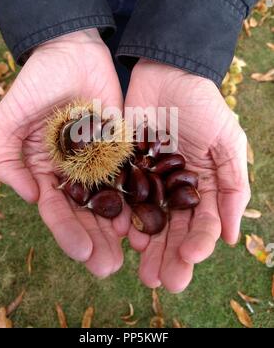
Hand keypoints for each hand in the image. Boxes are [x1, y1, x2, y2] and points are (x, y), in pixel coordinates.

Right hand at [0, 29, 129, 277]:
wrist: (72, 52)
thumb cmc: (37, 82)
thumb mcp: (9, 118)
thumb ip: (7, 157)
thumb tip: (28, 196)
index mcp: (46, 170)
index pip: (56, 209)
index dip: (67, 232)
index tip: (83, 253)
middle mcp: (73, 173)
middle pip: (84, 214)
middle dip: (95, 240)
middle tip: (109, 266)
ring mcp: (99, 162)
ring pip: (109, 202)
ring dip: (117, 228)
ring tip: (129, 253)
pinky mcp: (121, 149)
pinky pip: (130, 177)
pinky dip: (136, 199)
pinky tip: (145, 218)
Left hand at [125, 59, 250, 291]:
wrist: (166, 73)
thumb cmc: (202, 105)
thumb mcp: (227, 142)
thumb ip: (232, 186)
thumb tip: (232, 237)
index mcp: (201, 185)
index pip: (202, 223)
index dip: (199, 243)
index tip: (190, 257)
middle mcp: (174, 189)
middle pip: (173, 230)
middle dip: (170, 256)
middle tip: (162, 282)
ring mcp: (148, 180)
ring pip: (148, 220)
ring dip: (147, 246)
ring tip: (143, 269)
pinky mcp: (124, 168)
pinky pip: (124, 197)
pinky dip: (124, 216)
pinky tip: (124, 233)